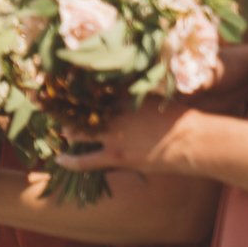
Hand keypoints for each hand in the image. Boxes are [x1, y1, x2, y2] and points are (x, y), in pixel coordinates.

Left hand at [58, 101, 202, 176]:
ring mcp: (113, 135)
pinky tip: (59, 158)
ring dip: (67, 131)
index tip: (60, 86)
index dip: (73, 89)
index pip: (89, 90)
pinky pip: (85, 160)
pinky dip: (70, 160)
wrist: (193, 140)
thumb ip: (131, 94)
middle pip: (77, 109)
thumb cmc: (178, 118)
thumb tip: (116, 91)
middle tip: (55, 108)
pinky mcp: (116, 155)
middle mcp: (114, 113)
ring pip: (77, 132)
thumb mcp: (152, 98)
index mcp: (122, 95)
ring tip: (62, 130)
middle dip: (64, 108)